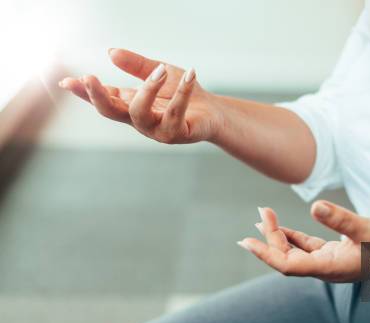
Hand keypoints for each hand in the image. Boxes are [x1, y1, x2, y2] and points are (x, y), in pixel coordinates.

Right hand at [58, 49, 222, 143]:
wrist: (214, 113)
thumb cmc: (184, 94)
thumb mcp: (160, 74)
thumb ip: (138, 66)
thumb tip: (111, 52)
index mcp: (131, 105)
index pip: (104, 99)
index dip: (85, 92)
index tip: (66, 82)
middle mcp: (140, 120)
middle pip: (111, 112)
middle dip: (98, 96)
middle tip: (90, 78)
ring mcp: (157, 130)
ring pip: (139, 113)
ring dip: (148, 88)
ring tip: (160, 70)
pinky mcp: (177, 133)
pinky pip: (175, 112)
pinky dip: (183, 92)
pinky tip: (190, 74)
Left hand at [237, 201, 369, 282]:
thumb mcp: (367, 228)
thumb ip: (340, 218)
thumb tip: (315, 205)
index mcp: (330, 267)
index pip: (287, 265)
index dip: (265, 253)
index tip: (248, 240)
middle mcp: (326, 269)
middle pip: (287, 258)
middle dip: (270, 238)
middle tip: (261, 212)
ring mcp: (330, 263)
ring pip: (295, 254)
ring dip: (278, 238)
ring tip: (262, 220)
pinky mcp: (335, 255)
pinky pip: (307, 249)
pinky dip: (294, 238)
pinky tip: (283, 228)